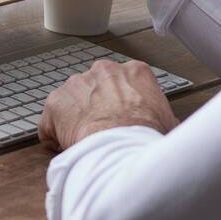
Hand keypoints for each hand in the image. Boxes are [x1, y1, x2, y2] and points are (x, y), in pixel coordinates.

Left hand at [39, 59, 177, 151]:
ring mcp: (77, 83)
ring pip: (73, 101)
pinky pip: (51, 121)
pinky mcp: (56, 102)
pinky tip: (67, 148)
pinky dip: (55, 135)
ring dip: (76, 119)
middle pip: (96, 87)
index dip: (122, 103)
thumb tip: (165, 124)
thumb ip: (161, 115)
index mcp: (135, 72)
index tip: (121, 118)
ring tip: (85, 142)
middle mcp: (104, 70)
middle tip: (103, 130)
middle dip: (97, 107)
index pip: (125, 82)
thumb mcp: (169, 123)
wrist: (122, 149)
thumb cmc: (146, 137)